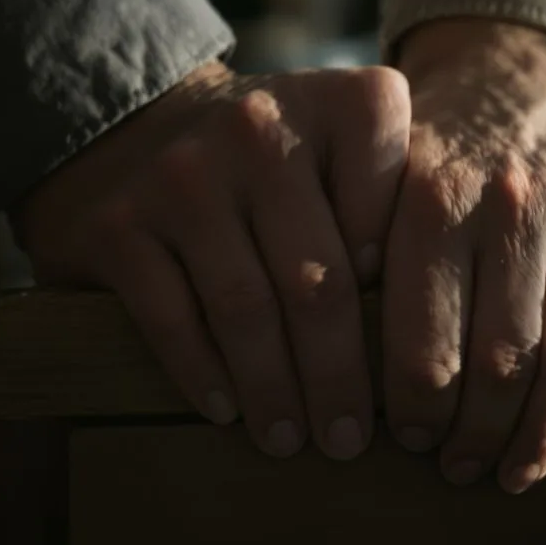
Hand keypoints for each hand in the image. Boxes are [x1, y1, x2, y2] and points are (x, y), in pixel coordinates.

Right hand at [13, 62, 409, 459]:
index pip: (392, 205)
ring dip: (273, 389)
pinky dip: (203, 375)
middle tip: (349, 439)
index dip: (403, 288)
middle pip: (318, 279)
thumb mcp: (338, 153)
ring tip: (291, 440)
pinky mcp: (118, 223)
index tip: (401, 349)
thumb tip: (427, 339)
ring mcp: (183, 174)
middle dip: (339, 376)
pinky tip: (226, 412)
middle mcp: (258, 128)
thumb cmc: (266, 171)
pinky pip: (171, 319)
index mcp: (334, 104)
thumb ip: (394, 209)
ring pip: (245, 308)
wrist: (129, 131)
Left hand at [384, 20, 545, 492]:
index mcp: (441, 198)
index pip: (431, 345)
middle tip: (464, 470)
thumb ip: (361, 265)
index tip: (411, 443)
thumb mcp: (376, 186)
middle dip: (486, 437)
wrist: (519, 79)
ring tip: (522, 468)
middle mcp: (527, 203)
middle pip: (513, 363)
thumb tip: (344, 378)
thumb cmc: (434, 152)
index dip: (421, 413)